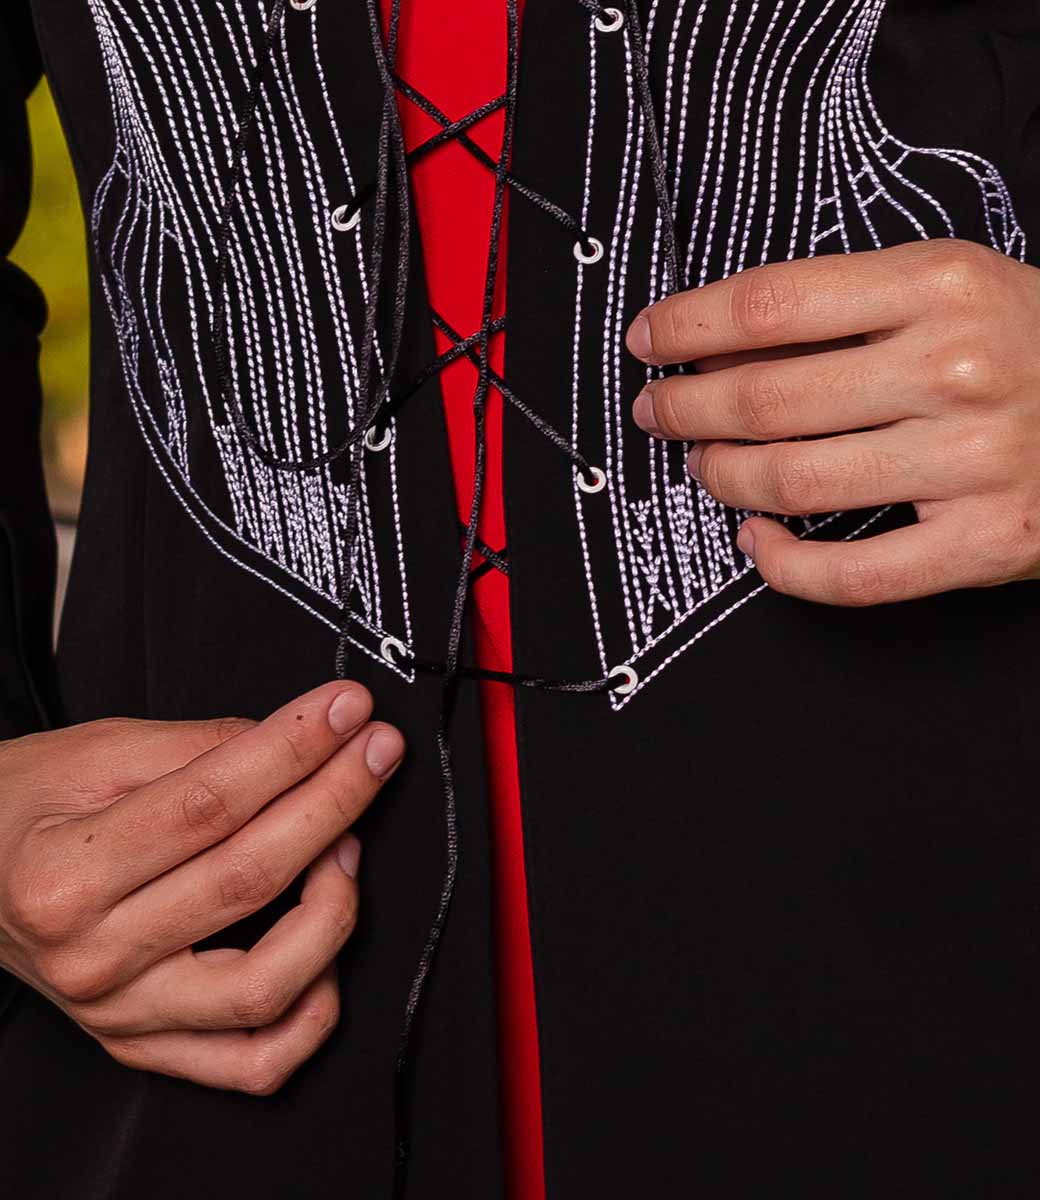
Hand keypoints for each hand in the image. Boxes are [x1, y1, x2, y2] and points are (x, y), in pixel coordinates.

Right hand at [0, 682, 403, 1093]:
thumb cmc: (20, 810)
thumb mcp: (93, 753)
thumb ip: (199, 746)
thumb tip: (298, 742)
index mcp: (67, 871)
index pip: (212, 804)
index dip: (296, 750)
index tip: (348, 711)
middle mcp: (92, 955)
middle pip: (250, 878)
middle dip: (335, 801)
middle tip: (376, 752)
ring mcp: (121, 1012)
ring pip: (264, 983)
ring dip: (334, 907)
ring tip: (347, 847)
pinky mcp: (145, 1042)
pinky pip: (252, 1062)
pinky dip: (312, 1016)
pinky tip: (328, 956)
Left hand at [627, 240, 1039, 605]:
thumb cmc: (1033, 345)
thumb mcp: (953, 288)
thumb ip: (847, 310)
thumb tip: (718, 349)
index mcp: (943, 286)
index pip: (771, 304)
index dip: (688, 325)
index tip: (648, 340)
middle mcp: (956, 370)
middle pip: (765, 399)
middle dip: (685, 409)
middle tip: (657, 412)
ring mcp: (973, 462)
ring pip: (793, 483)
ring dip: (722, 477)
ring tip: (704, 466)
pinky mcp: (985, 541)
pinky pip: (852, 575)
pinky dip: (783, 566)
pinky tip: (757, 541)